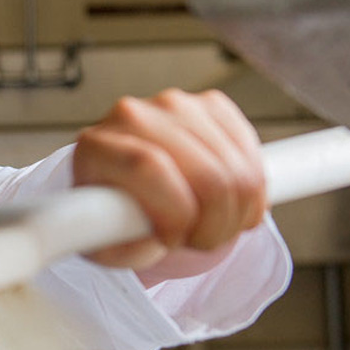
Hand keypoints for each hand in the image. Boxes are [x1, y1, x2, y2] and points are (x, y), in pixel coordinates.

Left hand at [72, 89, 265, 278]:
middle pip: (205, 173)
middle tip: (202, 242)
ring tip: (214, 229)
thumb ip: (120, 243)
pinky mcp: (212, 104)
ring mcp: (176, 105)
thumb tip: (151, 236)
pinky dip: (254, 192)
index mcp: (95, 147)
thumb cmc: (114, 216)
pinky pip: (251, 155)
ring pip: (235, 169)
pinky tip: (233, 207)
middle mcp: (133, 115)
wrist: (127, 185)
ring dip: (238, 213)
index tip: (175, 240)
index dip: (175, 213)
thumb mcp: (105, 245)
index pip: (148, 168)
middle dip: (216, 224)